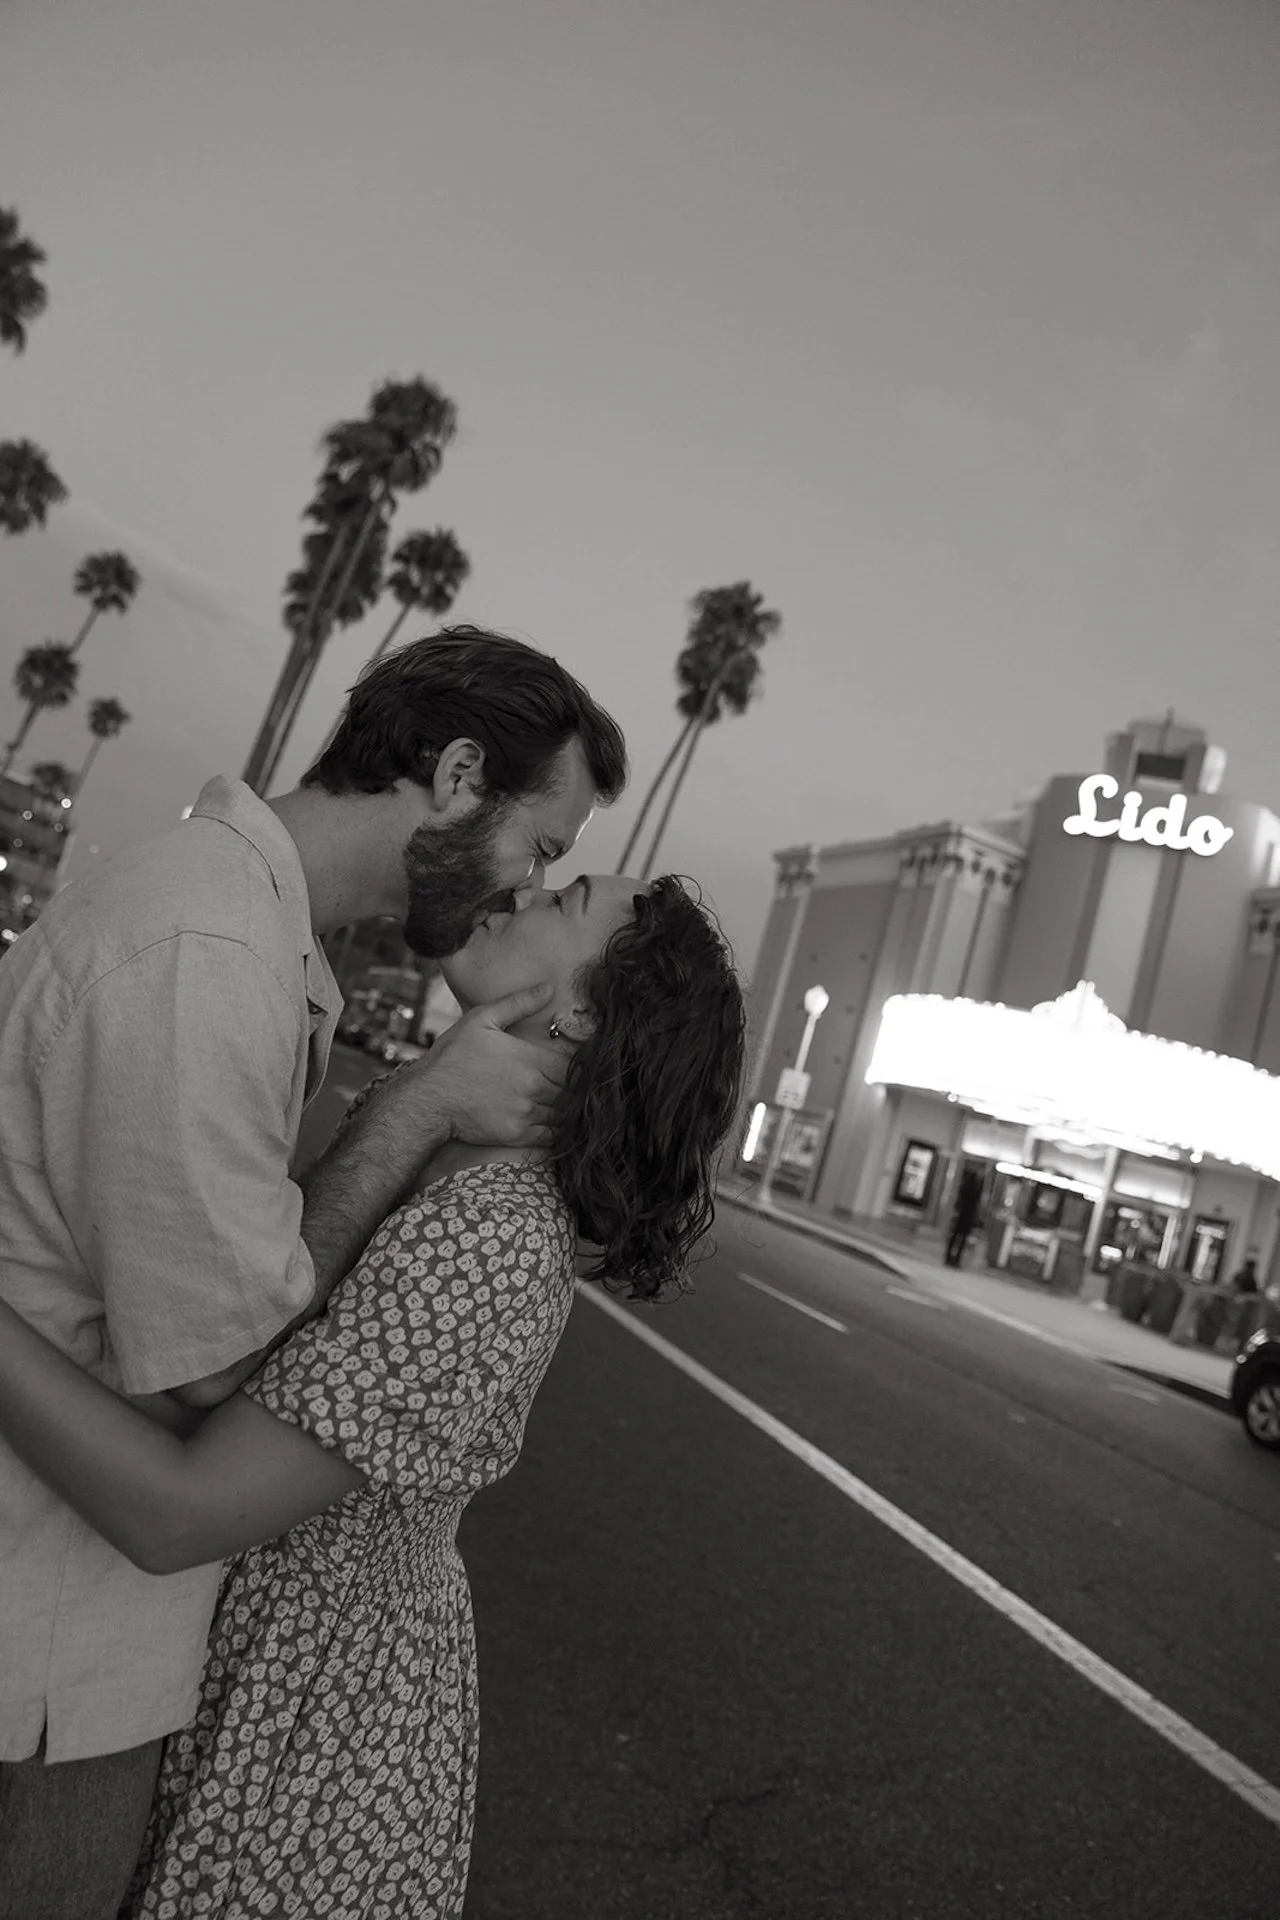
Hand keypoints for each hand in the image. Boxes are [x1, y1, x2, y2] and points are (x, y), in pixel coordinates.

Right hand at [392, 983, 566, 1147]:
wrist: (428, 1100)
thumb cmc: (452, 1057)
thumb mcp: (481, 1019)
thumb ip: (518, 1003)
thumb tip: (548, 988)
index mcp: (530, 1058)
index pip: (573, 1061)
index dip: (579, 1062)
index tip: (576, 1062)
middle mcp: (533, 1086)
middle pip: (573, 1088)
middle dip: (576, 1085)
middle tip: (574, 1083)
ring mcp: (526, 1112)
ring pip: (565, 1112)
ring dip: (568, 1107)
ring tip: (566, 1102)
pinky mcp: (517, 1134)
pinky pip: (552, 1135)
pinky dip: (559, 1130)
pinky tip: (555, 1122)